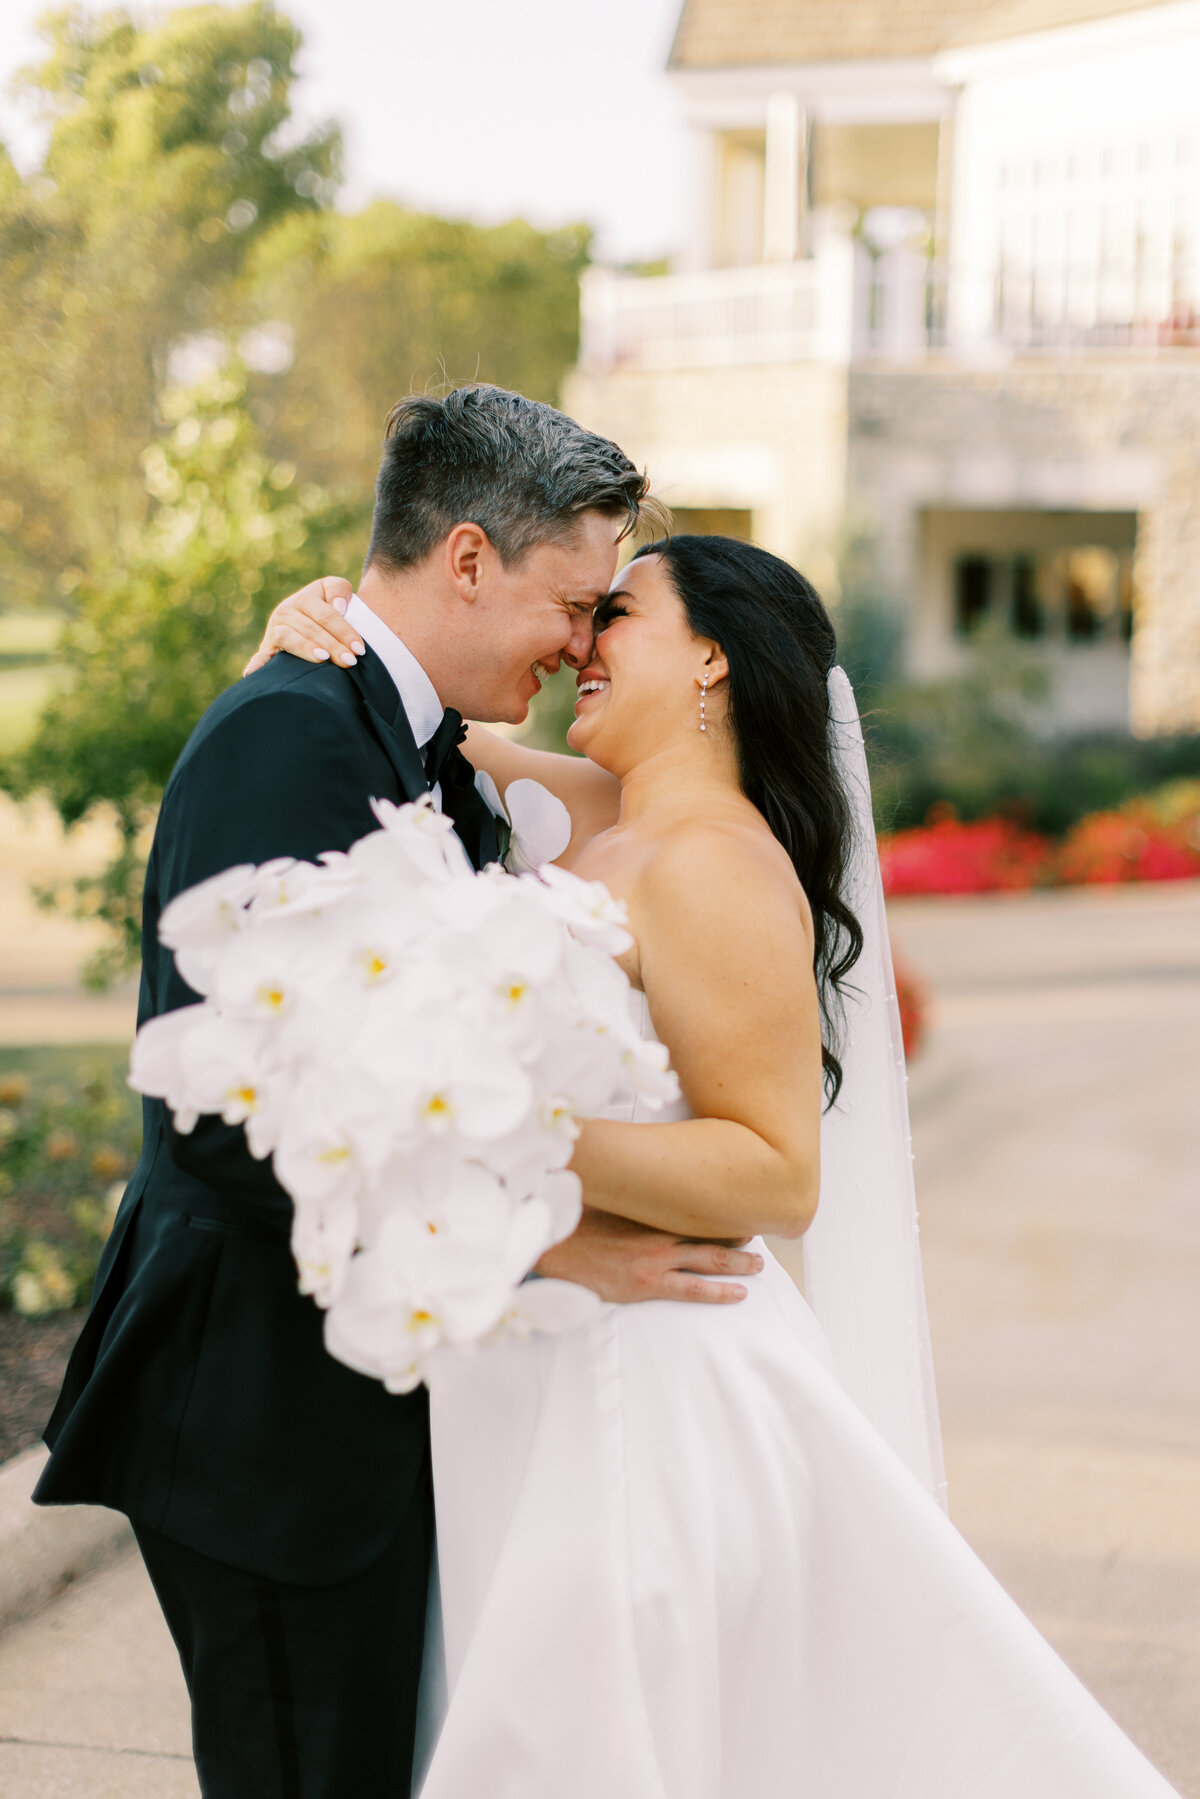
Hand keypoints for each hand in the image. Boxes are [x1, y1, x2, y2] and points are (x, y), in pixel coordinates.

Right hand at [242, 576, 362, 674]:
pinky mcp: (267, 648)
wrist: (308, 614)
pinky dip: (257, 664)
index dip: (344, 631)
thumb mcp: (333, 589)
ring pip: (287, 638)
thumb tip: (337, 606)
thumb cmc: (327, 604)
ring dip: (304, 648)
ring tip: (322, 658)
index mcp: (304, 598)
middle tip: (349, 661)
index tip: (359, 649)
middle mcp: (285, 612)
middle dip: (332, 646)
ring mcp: (274, 630)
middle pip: (310, 629)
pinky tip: (253, 674)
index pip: (326, 615)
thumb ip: (338, 589)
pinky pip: (261, 656)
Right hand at [535, 1207, 761, 1305]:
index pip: (696, 1206)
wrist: (553, 1246)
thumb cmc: (574, 1221)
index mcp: (650, 1208)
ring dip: (740, 1262)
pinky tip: (739, 1293)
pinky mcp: (648, 1283)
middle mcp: (659, 1230)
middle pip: (712, 1230)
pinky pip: (694, 1289)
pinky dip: (720, 1291)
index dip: (722, 1209)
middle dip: (739, 1236)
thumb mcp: (605, 1198)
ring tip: (759, 1266)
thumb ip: (629, 1193)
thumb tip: (640, 1179)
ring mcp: (657, 1258)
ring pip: (712, 1259)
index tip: (737, 1208)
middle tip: (758, 1238)